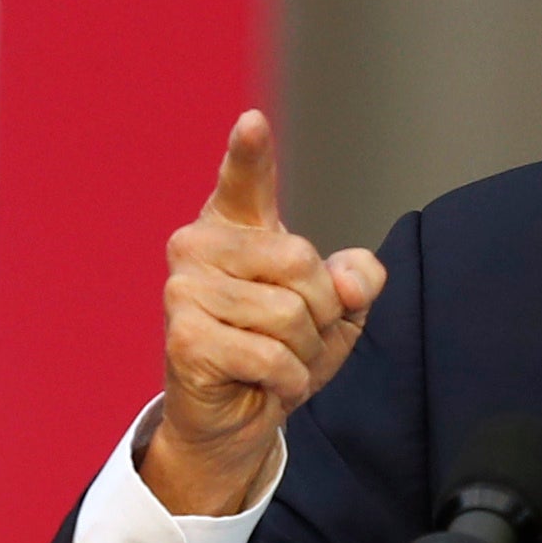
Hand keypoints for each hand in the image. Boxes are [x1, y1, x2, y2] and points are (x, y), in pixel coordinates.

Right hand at [139, 112, 389, 517]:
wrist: (237, 419)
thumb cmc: (281, 350)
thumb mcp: (339, 311)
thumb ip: (357, 280)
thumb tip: (349, 280)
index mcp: (235, 226)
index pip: (244, 180)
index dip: (249, 152)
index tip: (252, 123)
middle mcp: (199, 245)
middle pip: (300, 262)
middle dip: (321, 312)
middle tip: (296, 337)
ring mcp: (183, 290)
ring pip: (288, 315)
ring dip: (303, 353)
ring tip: (277, 362)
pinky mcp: (183, 337)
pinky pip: (269, 355)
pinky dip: (286, 381)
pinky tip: (266, 384)